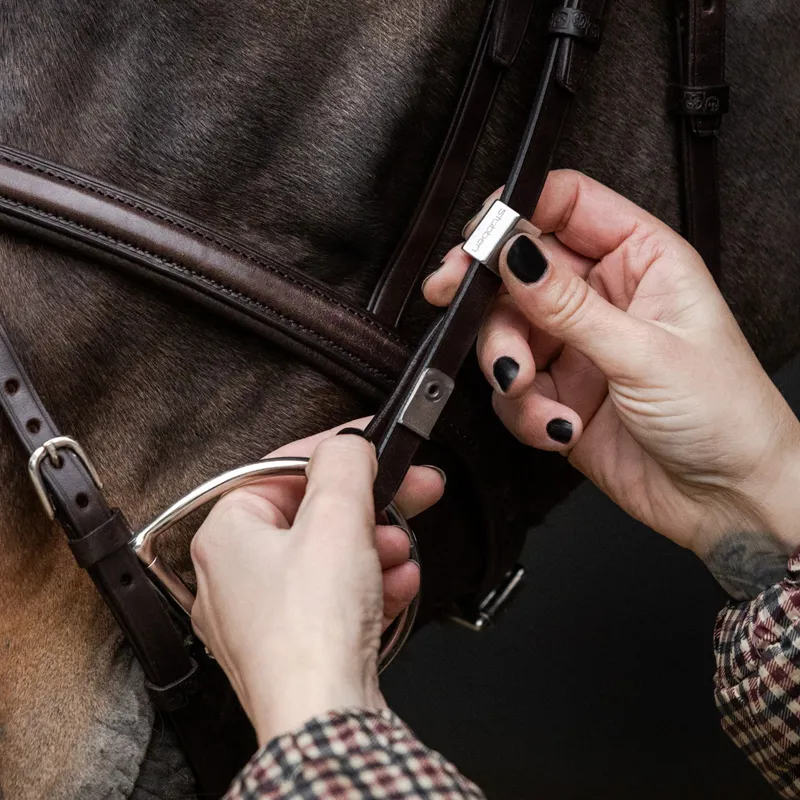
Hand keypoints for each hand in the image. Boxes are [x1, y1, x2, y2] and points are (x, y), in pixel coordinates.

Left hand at [189, 421, 443, 745]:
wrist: (323, 719)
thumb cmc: (310, 629)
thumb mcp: (336, 518)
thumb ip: (343, 463)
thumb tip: (348, 445)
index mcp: (226, 533)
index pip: (286, 468)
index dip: (340, 450)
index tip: (378, 444)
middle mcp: (234, 574)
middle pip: (314, 515)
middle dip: (370, 508)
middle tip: (413, 493)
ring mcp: (262, 615)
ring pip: (329, 558)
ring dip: (376, 549)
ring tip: (402, 553)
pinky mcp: (294, 645)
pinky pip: (335, 599)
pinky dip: (370, 587)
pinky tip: (397, 586)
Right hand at [426, 172, 799, 595]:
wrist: (728, 499)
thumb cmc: (725, 414)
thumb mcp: (643, 351)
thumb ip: (567, 304)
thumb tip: (512, 253)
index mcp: (640, 259)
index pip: (565, 204)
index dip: (517, 211)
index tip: (480, 239)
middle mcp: (604, 295)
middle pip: (519, 270)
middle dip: (488, 296)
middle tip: (452, 300)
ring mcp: (577, 345)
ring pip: (506, 331)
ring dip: (506, 363)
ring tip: (527, 389)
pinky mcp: (559, 392)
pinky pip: (512, 389)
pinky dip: (523, 410)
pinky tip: (560, 427)